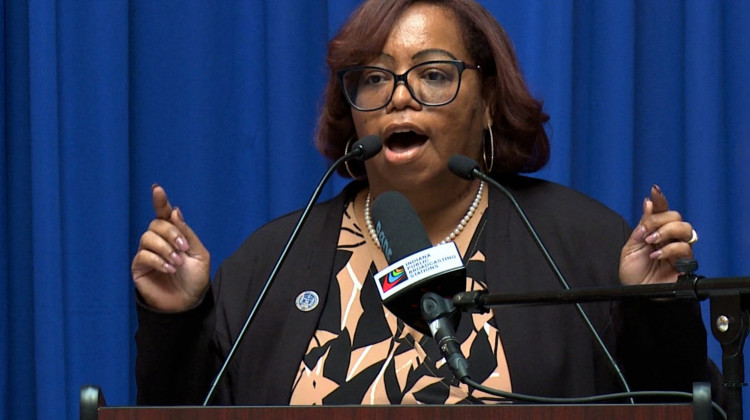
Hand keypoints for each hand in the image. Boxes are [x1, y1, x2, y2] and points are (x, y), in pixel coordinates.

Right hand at [131, 184, 210, 311]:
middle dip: (172, 233)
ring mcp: (147, 253)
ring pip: (148, 237)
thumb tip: (174, 211)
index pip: (164, 214)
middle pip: (156, 224)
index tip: (157, 189)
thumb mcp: (199, 253)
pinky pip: (143, 255)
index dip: (160, 201)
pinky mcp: (139, 267)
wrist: (188, 303)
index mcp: (174, 235)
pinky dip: (158, 260)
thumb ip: (187, 233)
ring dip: (166, 248)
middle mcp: (159, 241)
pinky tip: (169, 269)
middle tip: (184, 248)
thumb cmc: (195, 279)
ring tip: (177, 263)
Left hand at [619, 185, 694, 285]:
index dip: (660, 199)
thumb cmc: (633, 272)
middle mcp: (670, 238)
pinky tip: (657, 255)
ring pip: (686, 229)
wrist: (635, 292)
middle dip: (660, 220)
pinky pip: (685, 248)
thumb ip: (642, 226)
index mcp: (656, 231)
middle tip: (646, 232)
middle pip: (677, 217)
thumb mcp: (631, 246)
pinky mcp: (685, 263)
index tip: (654, 190)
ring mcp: (678, 250)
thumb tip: (648, 202)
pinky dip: (669, 249)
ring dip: (666, 232)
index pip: (662, 211)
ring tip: (651, 242)